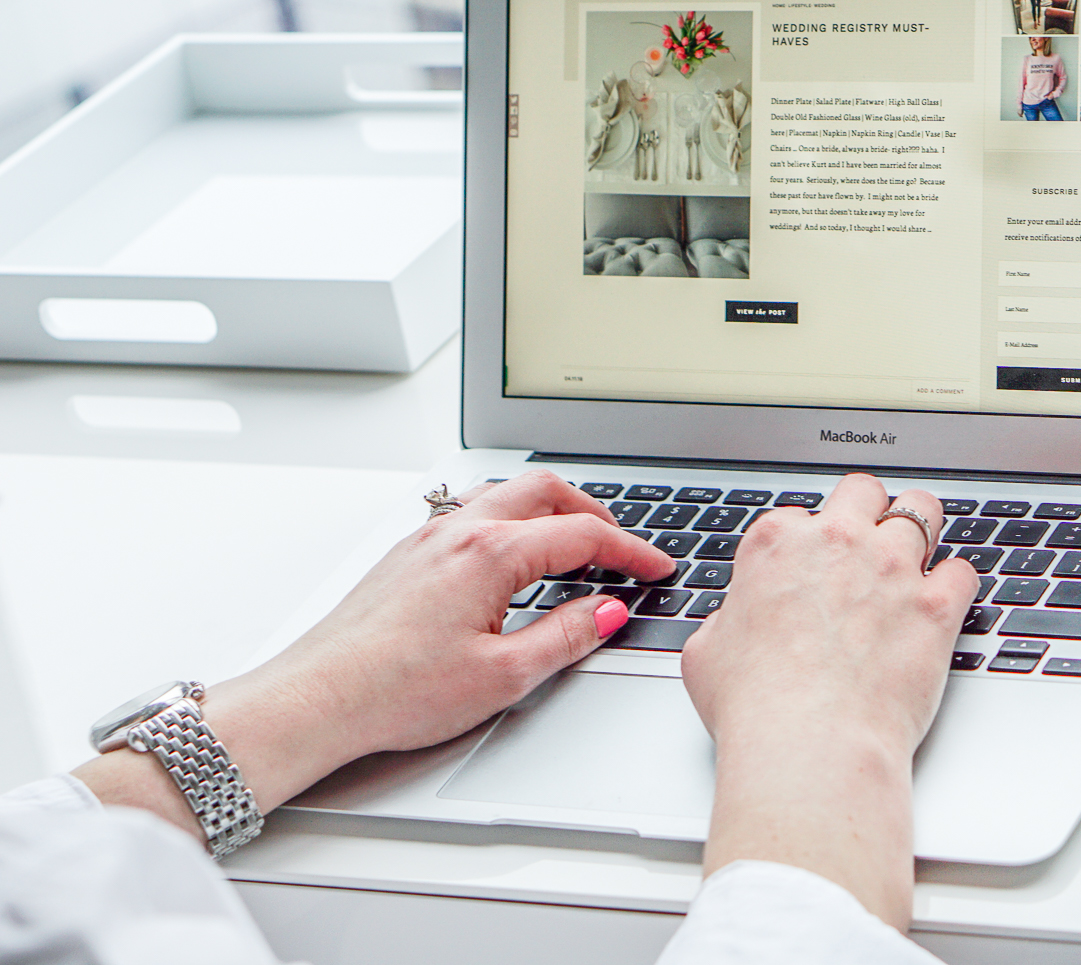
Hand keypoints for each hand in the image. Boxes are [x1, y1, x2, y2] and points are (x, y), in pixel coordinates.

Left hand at [75, 470, 670, 840]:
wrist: (316, 698)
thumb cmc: (395, 690)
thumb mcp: (504, 675)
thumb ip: (566, 636)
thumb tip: (607, 612)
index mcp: (491, 554)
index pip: (583, 535)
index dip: (632, 550)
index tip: (656, 567)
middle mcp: (458, 531)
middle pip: (546, 490)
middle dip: (595, 511)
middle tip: (622, 546)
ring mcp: (427, 538)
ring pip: (504, 493)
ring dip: (549, 509)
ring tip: (573, 543)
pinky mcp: (406, 556)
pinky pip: (471, 512)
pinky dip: (510, 520)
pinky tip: (512, 558)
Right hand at [681, 473, 977, 927]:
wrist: (809, 747)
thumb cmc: (756, 708)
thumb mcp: (707, 653)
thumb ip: (728, 619)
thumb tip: (735, 623)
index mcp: (778, 544)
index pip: (801, 516)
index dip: (810, 544)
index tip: (815, 568)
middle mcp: (838, 542)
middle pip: (865, 492)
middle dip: (868, 512)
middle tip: (870, 544)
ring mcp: (891, 569)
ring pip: (922, 509)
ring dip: (920, 531)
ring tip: (916, 558)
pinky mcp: (935, 606)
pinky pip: (963, 571)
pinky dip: (955, 586)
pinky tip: (943, 605)